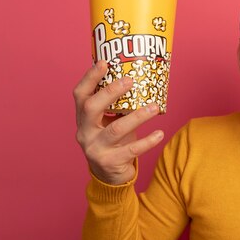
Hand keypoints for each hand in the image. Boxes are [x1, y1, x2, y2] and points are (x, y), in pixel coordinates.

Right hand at [73, 60, 163, 184]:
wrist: (109, 176)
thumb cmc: (114, 142)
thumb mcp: (109, 122)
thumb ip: (116, 105)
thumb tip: (137, 77)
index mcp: (83, 119)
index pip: (80, 95)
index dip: (90, 78)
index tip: (104, 62)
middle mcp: (84, 132)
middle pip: (91, 108)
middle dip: (111, 92)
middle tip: (131, 80)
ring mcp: (95, 149)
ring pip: (116, 130)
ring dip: (137, 117)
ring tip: (154, 107)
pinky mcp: (110, 162)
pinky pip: (131, 150)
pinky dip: (148, 141)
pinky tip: (160, 133)